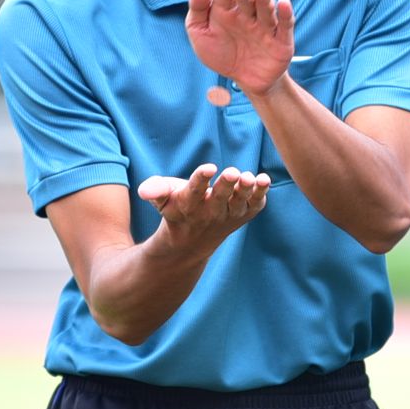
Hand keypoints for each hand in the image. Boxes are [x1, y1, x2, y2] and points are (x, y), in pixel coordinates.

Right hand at [136, 164, 270, 251]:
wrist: (192, 240)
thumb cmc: (177, 208)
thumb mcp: (162, 200)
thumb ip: (155, 191)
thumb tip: (145, 190)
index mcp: (188, 205)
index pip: (194, 192)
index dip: (200, 179)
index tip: (209, 167)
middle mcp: (210, 212)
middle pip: (219, 198)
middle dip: (226, 185)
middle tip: (232, 172)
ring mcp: (229, 215)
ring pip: (239, 203)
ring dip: (246, 190)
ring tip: (250, 177)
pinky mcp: (244, 214)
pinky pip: (255, 205)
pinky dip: (261, 195)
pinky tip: (264, 180)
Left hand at [185, 0, 294, 95]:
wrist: (245, 81)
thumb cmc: (221, 54)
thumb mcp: (201, 34)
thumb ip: (198, 9)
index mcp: (227, 10)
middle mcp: (247, 15)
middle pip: (247, 0)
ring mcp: (265, 26)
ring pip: (266, 9)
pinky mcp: (281, 40)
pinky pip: (285, 25)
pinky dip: (286, 13)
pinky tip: (284, 3)